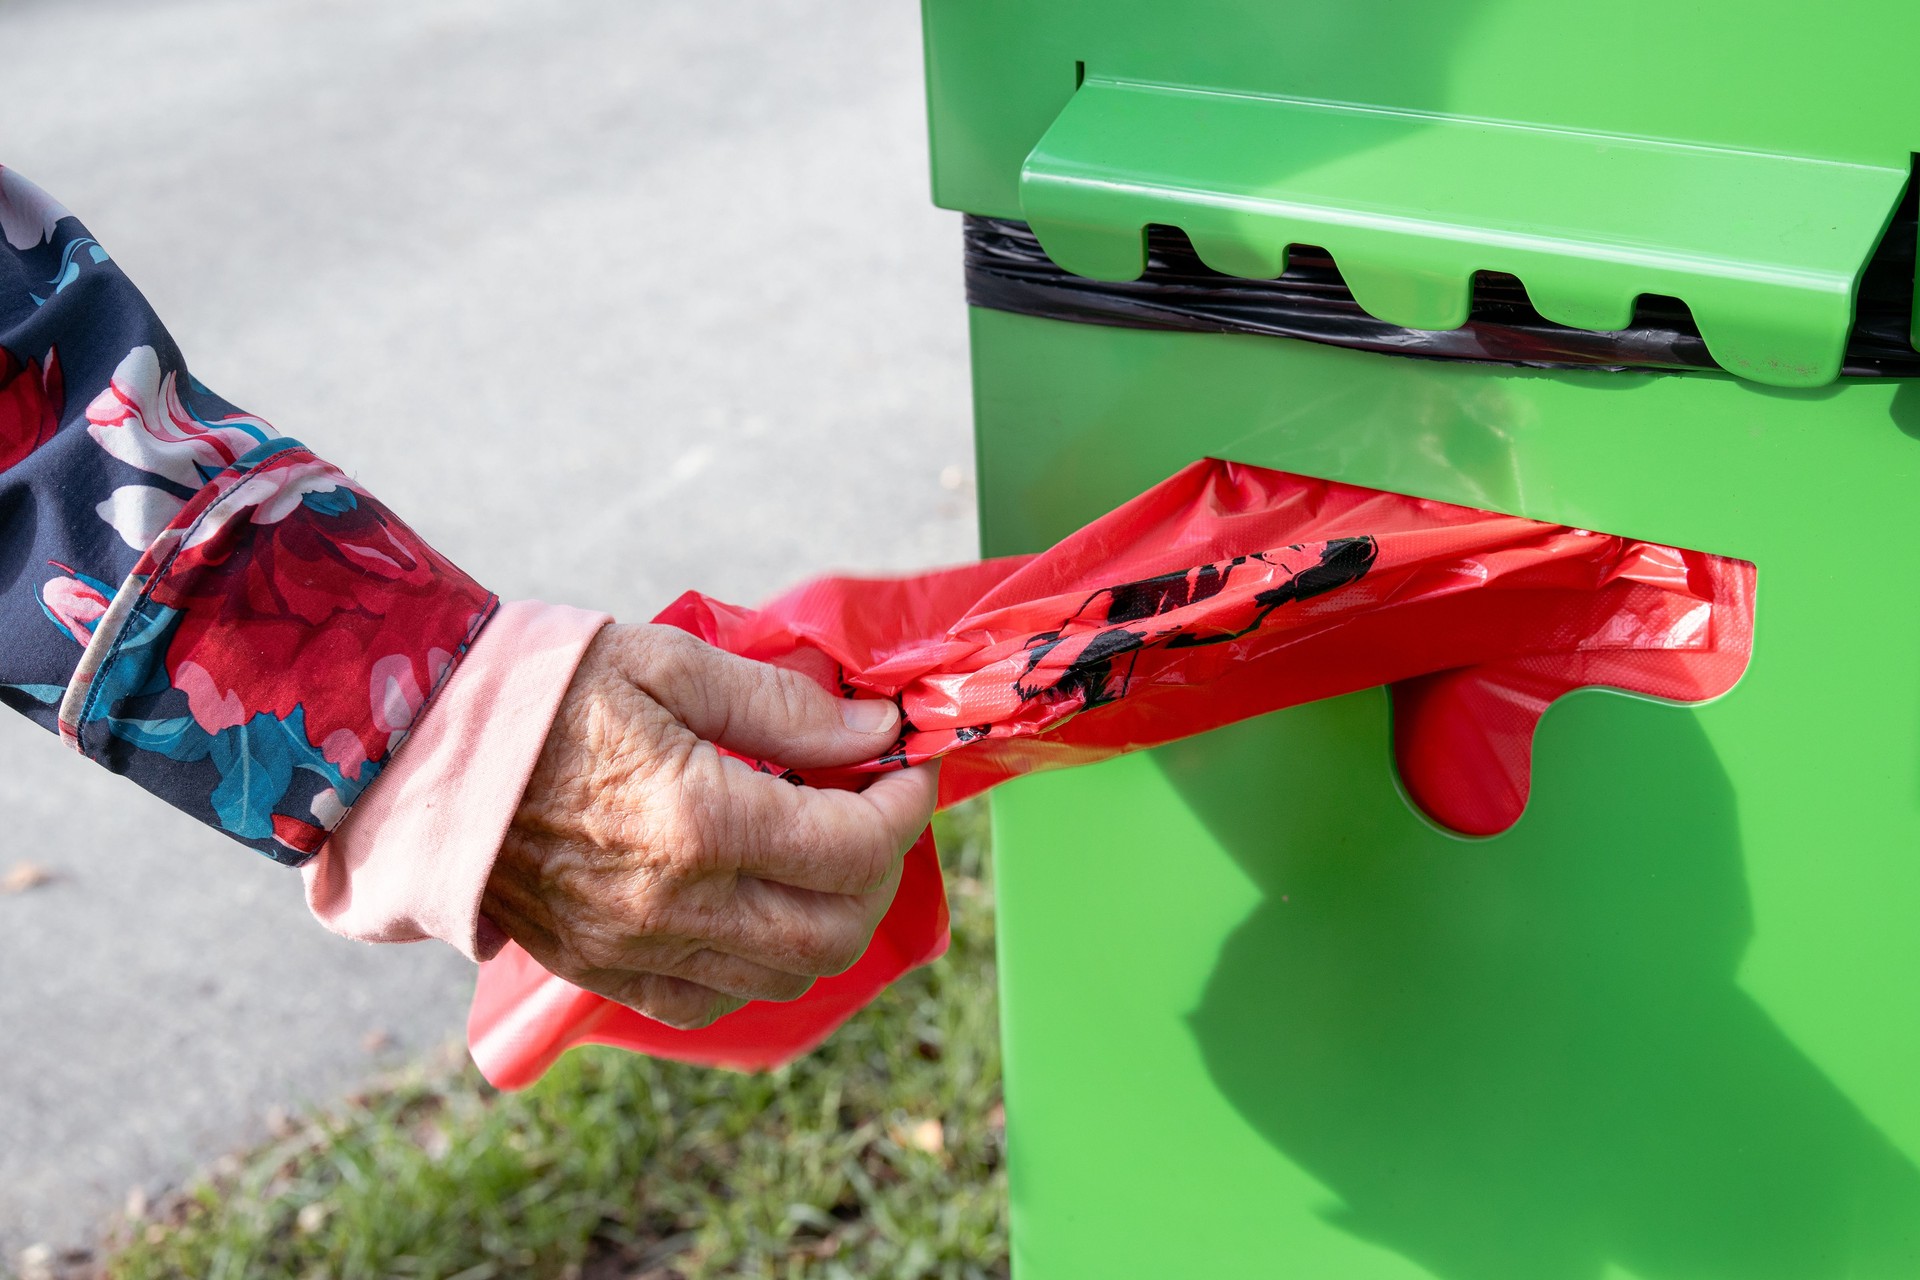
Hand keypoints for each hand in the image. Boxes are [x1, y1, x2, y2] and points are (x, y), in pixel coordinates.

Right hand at [481, 623, 937, 1028]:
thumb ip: (783, 705)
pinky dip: (762, 960)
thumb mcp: (670, 662)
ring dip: (832, 916)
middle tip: (873, 808)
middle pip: (839, 927)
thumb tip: (874, 732)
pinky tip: (756, 899)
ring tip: (821, 850)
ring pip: (789, 973)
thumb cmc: (544, 690)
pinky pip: (716, 998)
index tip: (906, 765)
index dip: (906, 803)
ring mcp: (638, 950)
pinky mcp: (605, 972)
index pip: (855, 844)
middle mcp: (678, 903)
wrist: (419, 750)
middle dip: (882, 866)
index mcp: (699, 819)